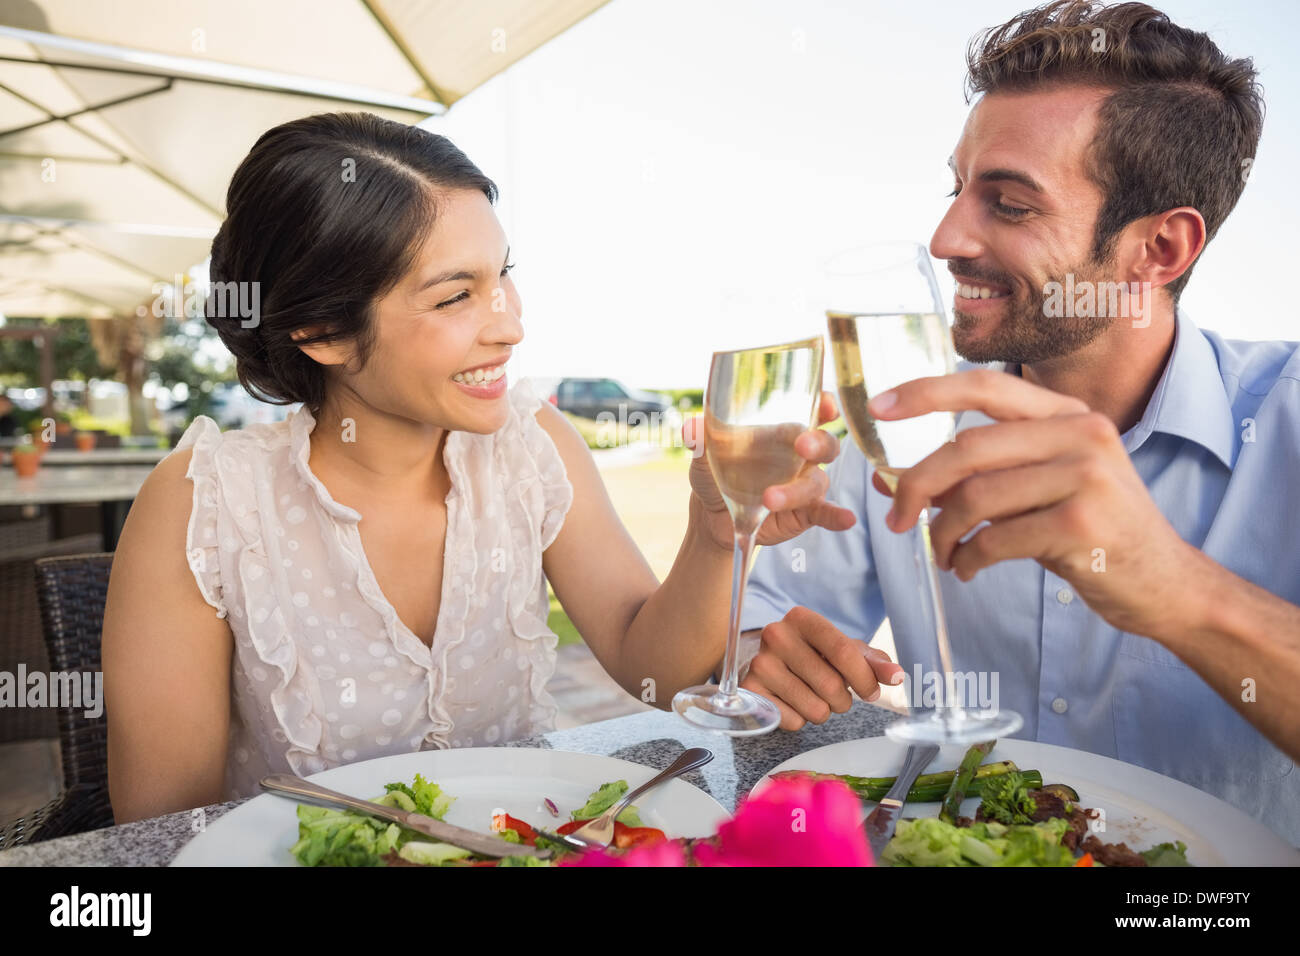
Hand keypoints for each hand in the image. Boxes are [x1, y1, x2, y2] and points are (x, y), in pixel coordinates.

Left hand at [686, 391, 856, 549]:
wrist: (711, 516)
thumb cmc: (714, 473)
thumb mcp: (704, 455)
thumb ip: (701, 440)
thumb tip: (691, 427)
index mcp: (781, 432)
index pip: (812, 410)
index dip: (825, 404)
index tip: (826, 403)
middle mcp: (798, 456)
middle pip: (824, 443)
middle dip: (817, 442)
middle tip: (801, 446)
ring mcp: (804, 484)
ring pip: (816, 481)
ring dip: (798, 490)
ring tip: (769, 500)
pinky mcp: (805, 512)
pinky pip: (826, 513)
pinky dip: (837, 516)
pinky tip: (845, 519)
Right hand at [739, 607, 904, 729]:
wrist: (771, 664)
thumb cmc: (814, 655)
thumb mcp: (844, 650)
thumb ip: (874, 662)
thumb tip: (898, 676)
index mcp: (802, 618)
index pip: (843, 651)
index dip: (864, 678)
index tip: (871, 692)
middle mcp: (776, 635)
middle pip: (831, 685)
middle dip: (843, 699)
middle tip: (835, 693)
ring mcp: (760, 664)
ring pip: (815, 708)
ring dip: (823, 711)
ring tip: (813, 696)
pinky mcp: (751, 692)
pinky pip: (794, 721)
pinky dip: (801, 719)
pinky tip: (793, 702)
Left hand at [868, 368, 1204, 640]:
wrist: (1165, 584)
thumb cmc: (1089, 532)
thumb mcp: (1036, 489)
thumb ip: (973, 477)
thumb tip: (885, 480)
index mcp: (1067, 414)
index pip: (986, 384)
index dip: (926, 392)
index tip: (877, 407)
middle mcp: (1081, 433)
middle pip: (966, 448)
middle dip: (917, 486)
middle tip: (896, 519)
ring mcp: (1086, 477)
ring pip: (975, 497)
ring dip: (942, 532)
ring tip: (942, 554)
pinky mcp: (1081, 524)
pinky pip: (995, 538)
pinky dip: (968, 558)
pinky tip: (968, 568)